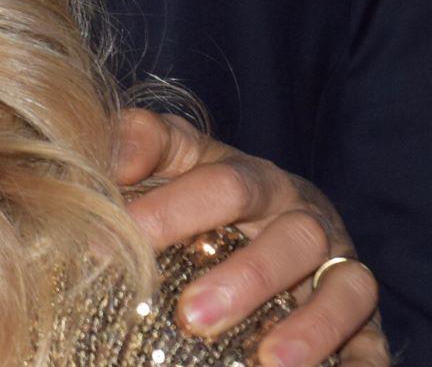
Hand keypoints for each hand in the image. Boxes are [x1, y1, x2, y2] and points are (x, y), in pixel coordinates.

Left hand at [114, 110, 386, 366]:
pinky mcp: (362, 318)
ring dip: (312, 326)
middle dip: (246, 278)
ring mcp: (338, 266)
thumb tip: (113, 159)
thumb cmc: (203, 187)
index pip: (224, 185)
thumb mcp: (174, 156)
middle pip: (292, 237)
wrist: (270, 213)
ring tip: (270, 362)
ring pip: (344, 288)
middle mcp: (304, 218)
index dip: (175, 209)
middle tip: (191, 315)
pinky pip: (373, 341)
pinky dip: (361, 363)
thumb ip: (139, 141)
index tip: (128, 237)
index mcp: (255, 179)